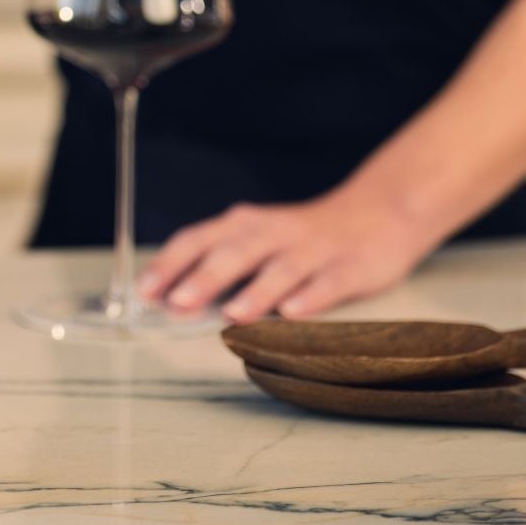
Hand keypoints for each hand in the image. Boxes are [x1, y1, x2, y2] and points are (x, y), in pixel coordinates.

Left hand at [137, 192, 449, 322]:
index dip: (170, 263)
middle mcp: (275, 233)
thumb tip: (171, 297)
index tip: (144, 291)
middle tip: (177, 302)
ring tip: (233, 313)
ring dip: (256, 290)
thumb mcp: (257, 237)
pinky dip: (310, 297)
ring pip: (281, 269)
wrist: (380, 211)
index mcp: (245, 225)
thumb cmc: (303, 235)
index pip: (199, 239)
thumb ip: (219, 262)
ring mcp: (313, 250)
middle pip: (235, 253)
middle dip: (204, 277)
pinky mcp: (349, 267)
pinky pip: (328, 284)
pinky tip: (294, 313)